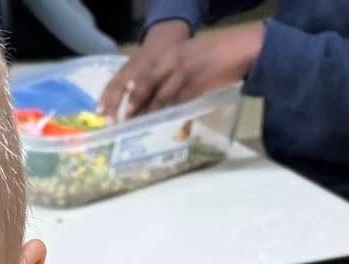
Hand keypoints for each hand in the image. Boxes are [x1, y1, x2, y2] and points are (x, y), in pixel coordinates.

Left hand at [100, 20, 261, 119]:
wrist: (242, 47)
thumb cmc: (214, 58)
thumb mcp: (187, 65)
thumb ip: (170, 85)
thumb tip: (155, 109)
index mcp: (166, 56)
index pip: (136, 74)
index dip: (120, 92)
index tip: (106, 110)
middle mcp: (170, 61)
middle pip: (142, 85)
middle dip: (129, 106)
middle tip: (117, 125)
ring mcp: (183, 72)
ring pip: (160, 96)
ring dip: (148, 115)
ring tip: (136, 131)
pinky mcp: (198, 83)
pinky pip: (182, 104)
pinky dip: (177, 119)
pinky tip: (174, 131)